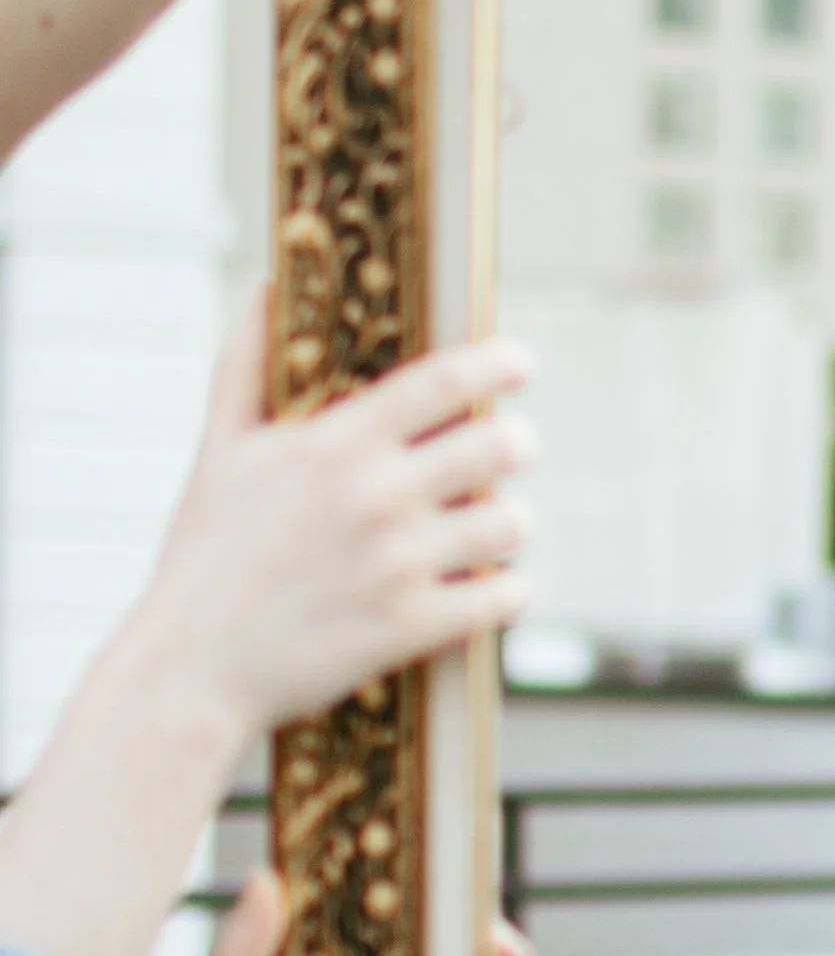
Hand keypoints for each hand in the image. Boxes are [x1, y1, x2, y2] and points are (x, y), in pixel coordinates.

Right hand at [138, 296, 532, 742]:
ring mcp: (397, 563)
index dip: (498, 362)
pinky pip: (504, 596)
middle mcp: (374, 496)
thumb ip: (246, 365)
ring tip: (495, 525)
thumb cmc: (204, 557)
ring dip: (511, 522)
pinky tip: (490, 586)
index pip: (443, 380)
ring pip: (511, 523)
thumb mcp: (219, 451)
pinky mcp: (411, 626)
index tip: (522, 361)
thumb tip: (266, 286)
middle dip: (516, 442)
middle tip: (512, 448)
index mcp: (334, 445)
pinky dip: (508, 591)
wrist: (189, 669)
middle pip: (498, 446)